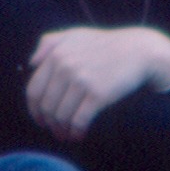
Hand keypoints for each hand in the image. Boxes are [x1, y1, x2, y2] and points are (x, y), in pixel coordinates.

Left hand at [26, 26, 169, 139]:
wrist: (138, 51)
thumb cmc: (106, 44)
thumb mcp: (75, 35)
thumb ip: (49, 43)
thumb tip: (31, 63)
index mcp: (56, 55)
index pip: (34, 90)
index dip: (34, 110)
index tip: (40, 120)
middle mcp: (65, 68)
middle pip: (47, 106)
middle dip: (49, 123)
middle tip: (56, 131)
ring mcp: (81, 81)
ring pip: (61, 116)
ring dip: (62, 130)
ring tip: (67, 135)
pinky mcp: (98, 95)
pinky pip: (79, 120)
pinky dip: (76, 132)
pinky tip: (79, 135)